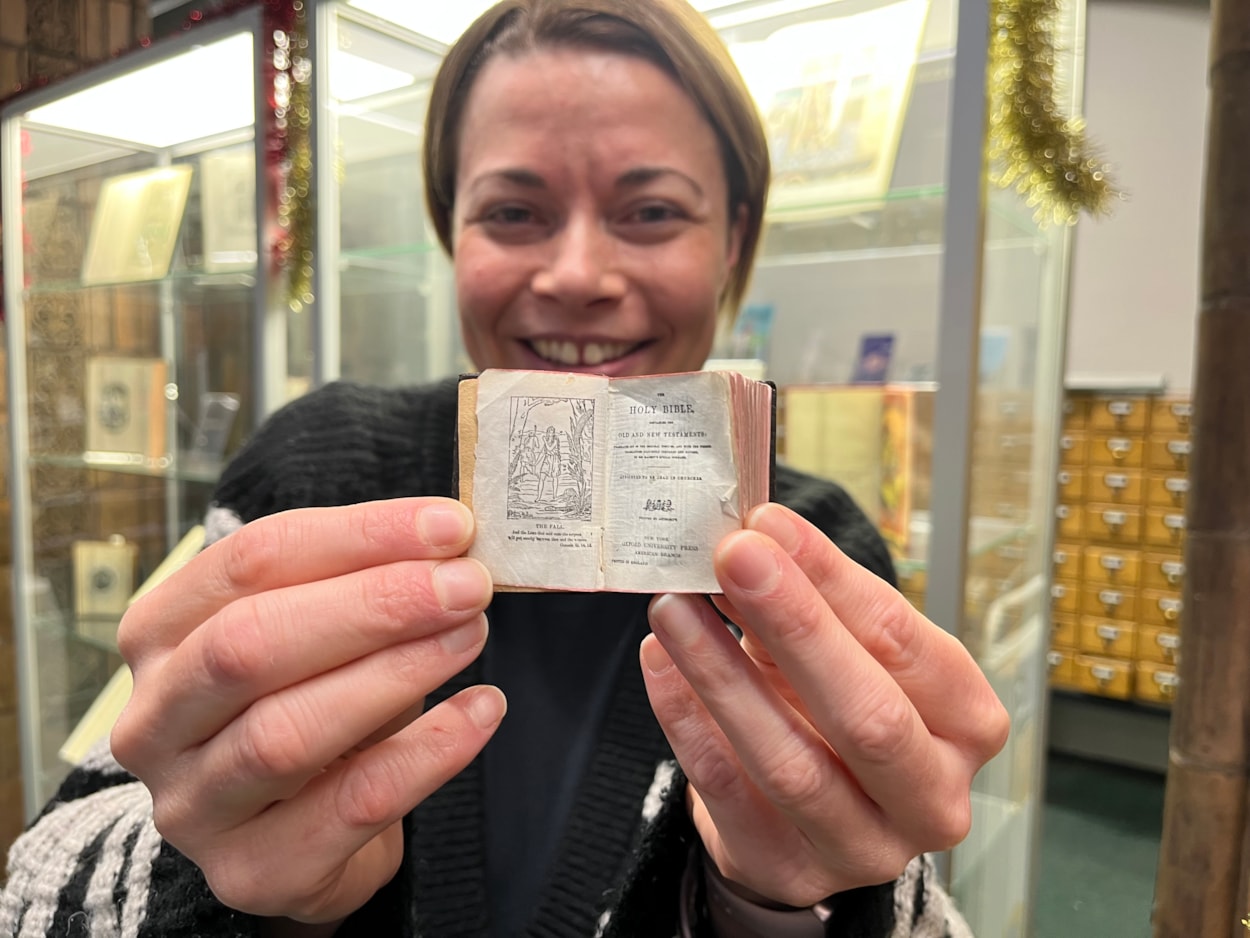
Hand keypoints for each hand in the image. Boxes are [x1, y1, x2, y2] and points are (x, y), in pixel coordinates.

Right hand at [111, 498, 504, 925]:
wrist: (301, 837)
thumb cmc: (309, 705)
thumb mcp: (320, 633)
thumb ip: (363, 585)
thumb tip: (448, 545)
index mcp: (161, 634)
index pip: (249, 562)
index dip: (357, 535)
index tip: (446, 525)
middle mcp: (156, 720)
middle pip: (250, 643)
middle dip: (374, 604)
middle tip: (466, 584)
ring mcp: (193, 806)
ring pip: (286, 732)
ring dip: (396, 673)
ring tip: (471, 635)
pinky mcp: (251, 871)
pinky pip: (350, 807)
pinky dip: (427, 754)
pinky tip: (480, 711)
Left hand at [640, 502, 1008, 906]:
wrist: (805, 811)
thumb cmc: (835, 707)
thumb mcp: (842, 647)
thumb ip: (809, 597)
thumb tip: (752, 537)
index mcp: (968, 722)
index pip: (903, 641)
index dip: (831, 579)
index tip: (769, 524)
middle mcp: (933, 796)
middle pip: (867, 715)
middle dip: (795, 626)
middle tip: (732, 557)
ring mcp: (865, 847)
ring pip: (791, 763)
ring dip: (722, 674)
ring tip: (675, 607)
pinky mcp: (791, 871)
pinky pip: (729, 793)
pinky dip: (687, 722)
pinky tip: (660, 663)